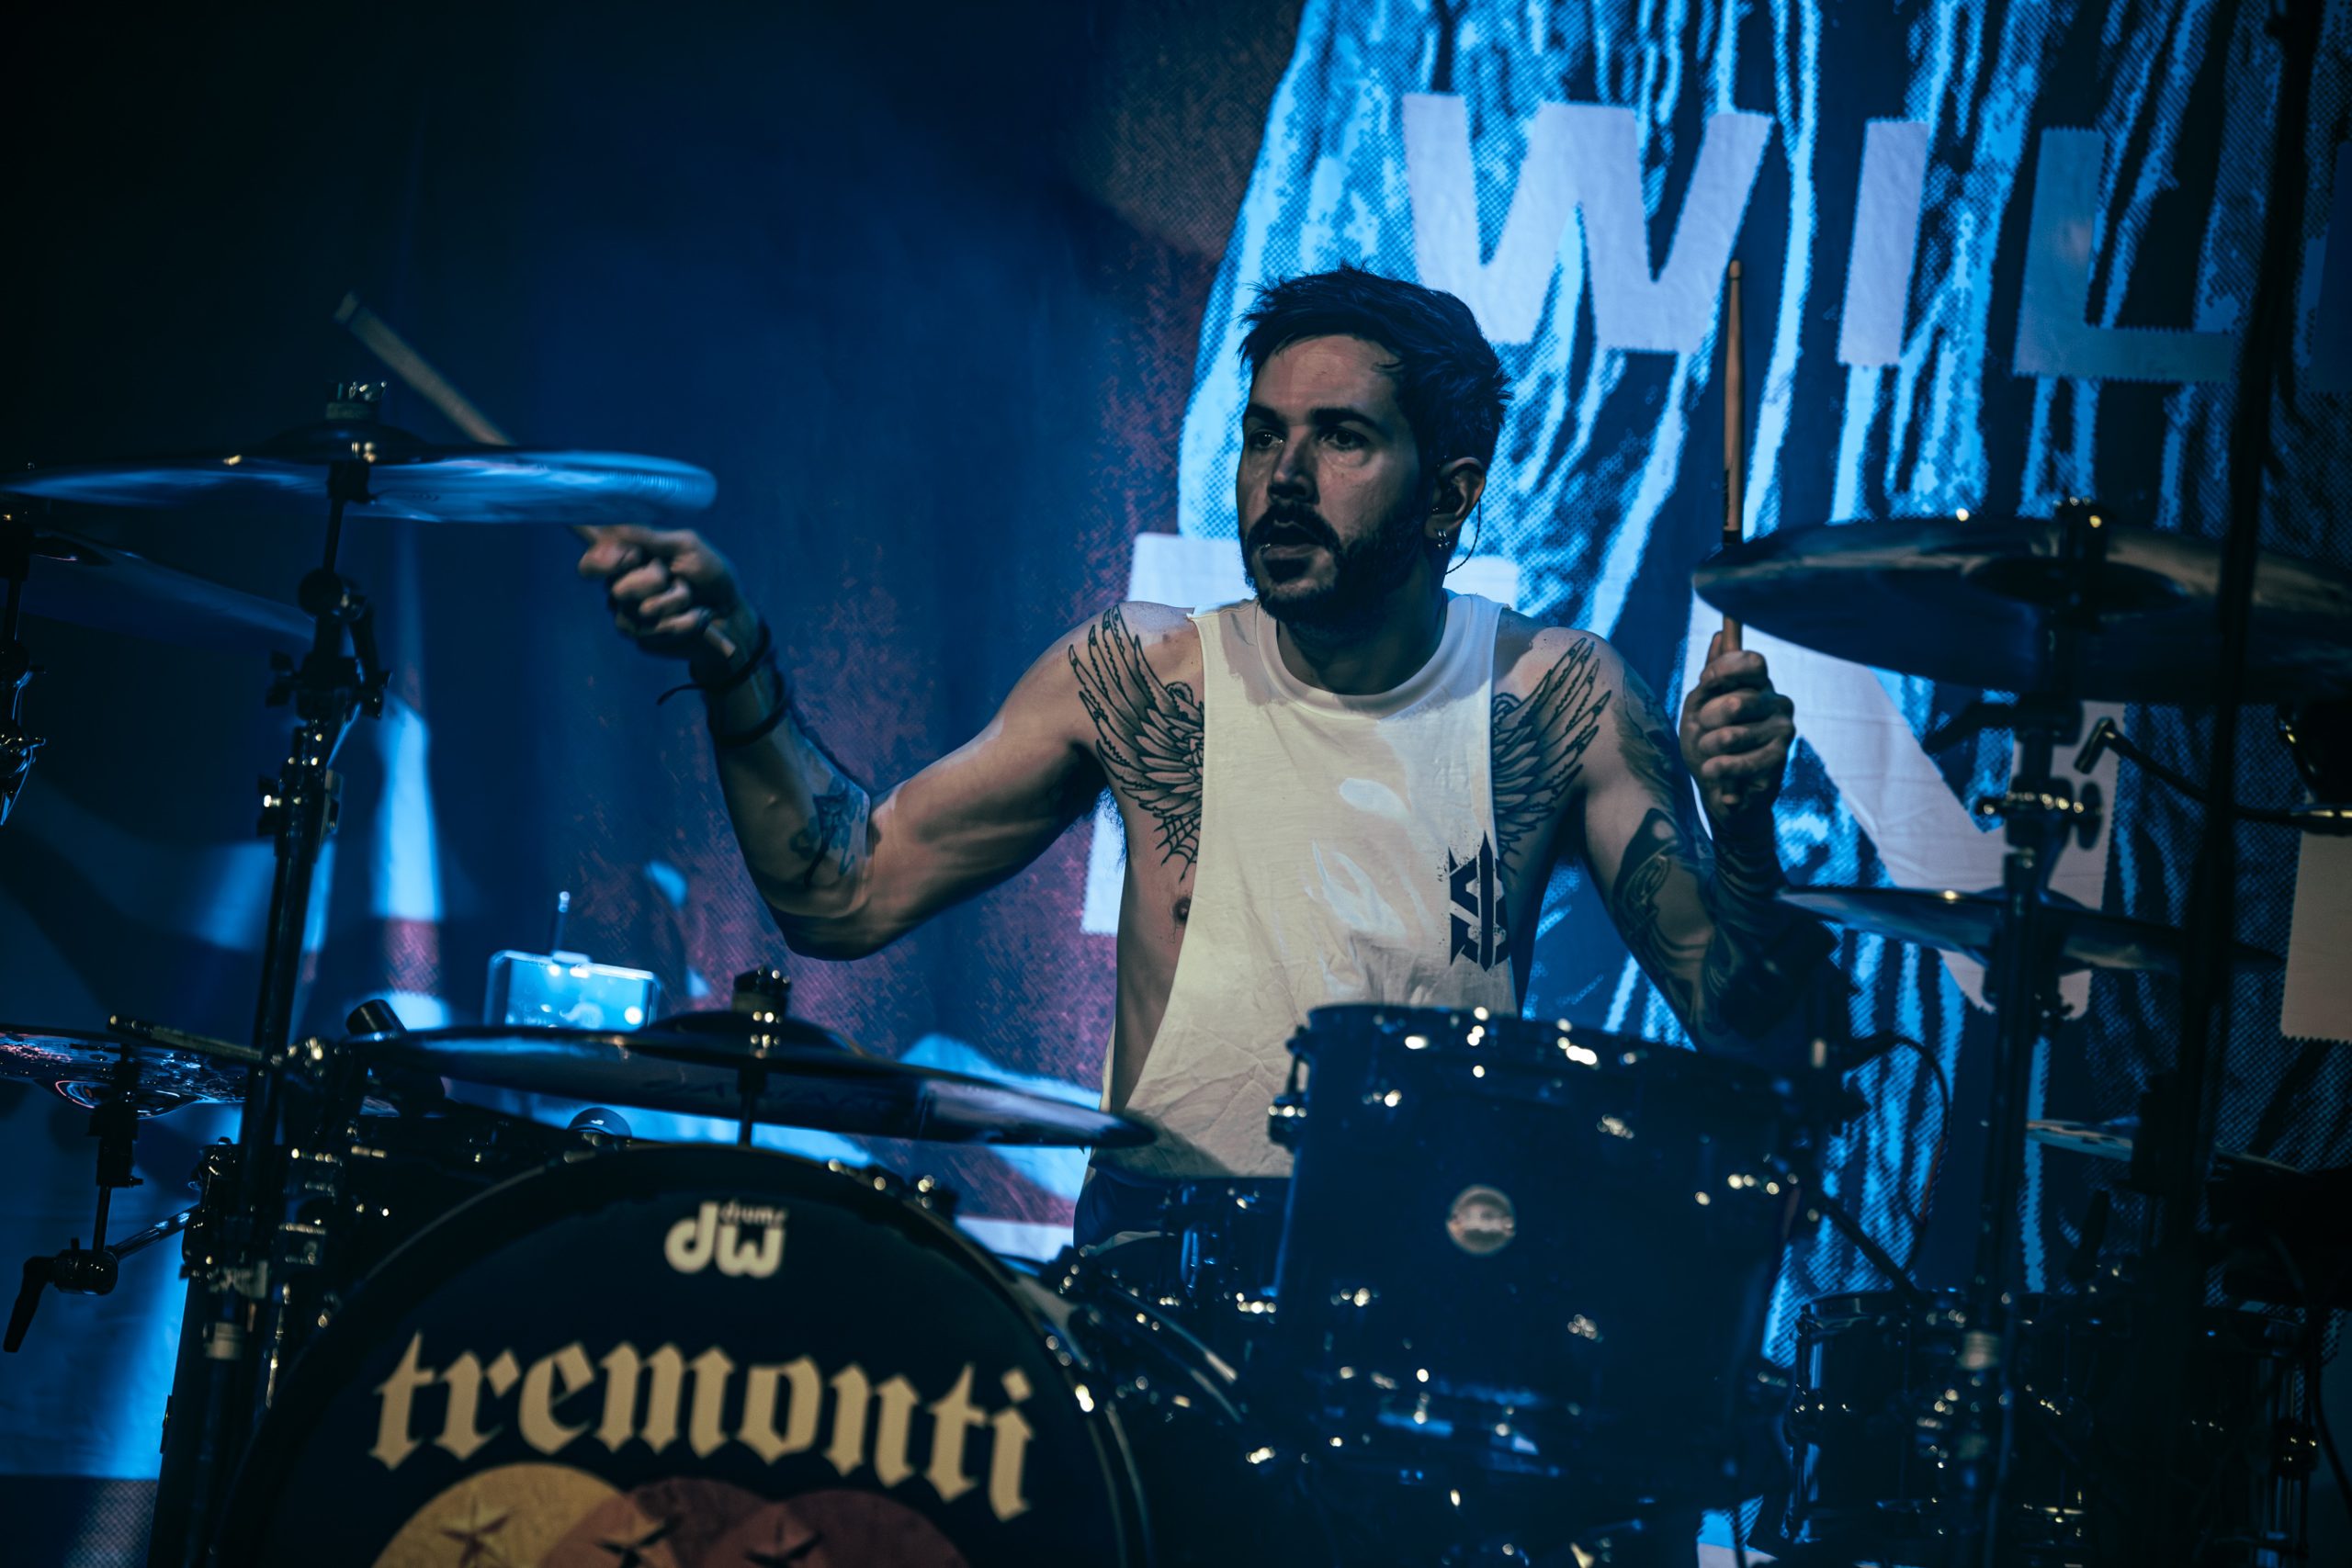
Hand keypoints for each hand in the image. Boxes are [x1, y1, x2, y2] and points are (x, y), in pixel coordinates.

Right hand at [576, 525, 756, 677]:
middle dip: (655, 580)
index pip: (591, 563)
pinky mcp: (643, 638)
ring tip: (689, 595)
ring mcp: (628, 615)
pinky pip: (660, 631)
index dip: (602, 561)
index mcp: (626, 560)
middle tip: (674, 576)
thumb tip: (615, 527)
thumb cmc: (708, 573)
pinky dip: (686, 620)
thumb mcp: (686, 545)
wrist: (730, 611)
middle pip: (618, 588)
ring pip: (643, 610)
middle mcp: (620, 587)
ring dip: (677, 600)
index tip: (631, 557)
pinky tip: (695, 616)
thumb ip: (651, 537)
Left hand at [1679, 627, 1794, 829]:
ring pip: (1733, 735)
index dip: (1725, 670)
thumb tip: (1720, 636)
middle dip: (1707, 720)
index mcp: (1757, 683)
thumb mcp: (1699, 707)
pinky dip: (1720, 770)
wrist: (1718, 787)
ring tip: (1708, 757)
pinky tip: (1715, 772)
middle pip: (1736, 701)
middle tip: (1703, 732)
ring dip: (1709, 749)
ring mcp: (1782, 729)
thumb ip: (1711, 676)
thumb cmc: (1707, 742)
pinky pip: (1742, 761)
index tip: (1705, 682)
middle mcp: (1776, 701)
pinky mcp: (1780, 757)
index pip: (1752, 662)